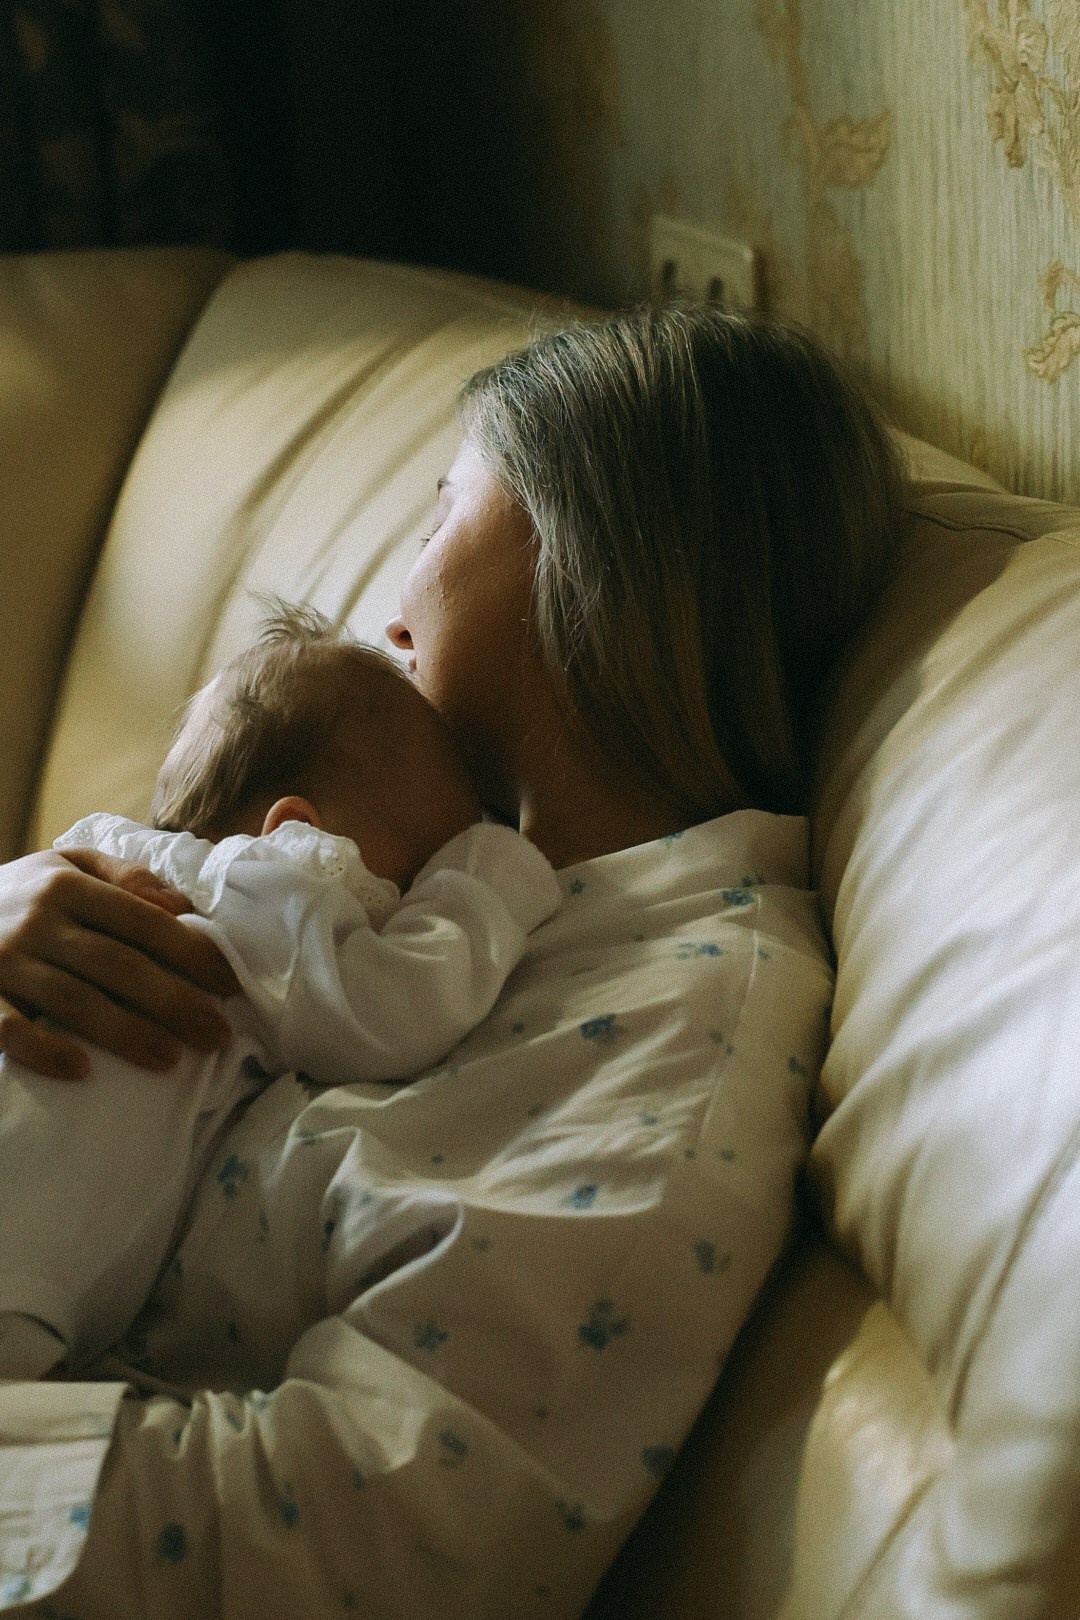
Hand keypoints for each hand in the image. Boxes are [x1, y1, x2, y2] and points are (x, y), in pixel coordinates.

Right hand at [0, 849, 237, 1078]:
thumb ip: (125, 875)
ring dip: (127, 1034)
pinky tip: (83, 1071)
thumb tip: (182, 905)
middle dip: (175, 1003)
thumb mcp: (64, 863)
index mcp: (67, 884)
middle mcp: (36, 920)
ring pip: (75, 1002)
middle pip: (120, 966)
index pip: (143, 921)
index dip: (192, 954)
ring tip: (171, 1060)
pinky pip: (10, 1030)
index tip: (229, 984)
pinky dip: (45, 1050)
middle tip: (218, 1035)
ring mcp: (3, 962)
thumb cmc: (18, 892)